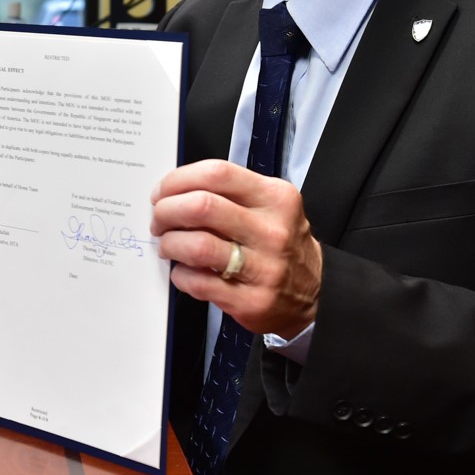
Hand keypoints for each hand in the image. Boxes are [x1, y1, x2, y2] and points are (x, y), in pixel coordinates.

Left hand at [150, 159, 321, 339]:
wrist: (315, 293)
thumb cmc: (280, 242)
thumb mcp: (271, 206)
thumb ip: (230, 194)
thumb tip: (174, 191)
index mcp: (275, 198)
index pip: (217, 173)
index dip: (178, 180)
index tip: (162, 191)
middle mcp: (273, 230)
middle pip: (202, 206)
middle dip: (166, 211)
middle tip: (159, 219)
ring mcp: (264, 268)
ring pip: (197, 246)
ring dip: (170, 243)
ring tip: (168, 245)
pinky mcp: (251, 301)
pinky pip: (198, 282)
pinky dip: (180, 274)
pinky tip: (184, 271)